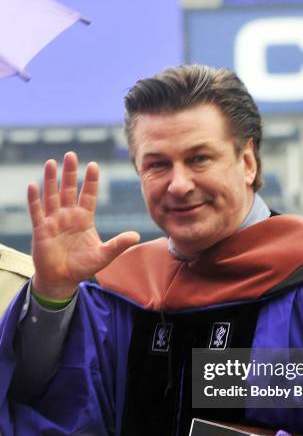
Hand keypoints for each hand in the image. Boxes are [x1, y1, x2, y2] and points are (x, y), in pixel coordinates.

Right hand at [28, 152, 139, 298]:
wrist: (63, 280)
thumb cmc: (83, 267)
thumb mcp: (104, 255)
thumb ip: (118, 244)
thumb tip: (136, 235)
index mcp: (84, 219)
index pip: (89, 195)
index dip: (91, 181)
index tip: (94, 165)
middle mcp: (68, 216)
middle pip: (68, 190)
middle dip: (70, 173)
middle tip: (71, 154)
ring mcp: (53, 221)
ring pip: (51, 196)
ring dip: (50, 180)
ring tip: (51, 162)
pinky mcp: (41, 230)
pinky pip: (36, 212)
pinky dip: (34, 199)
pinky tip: (33, 185)